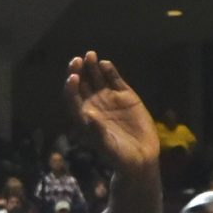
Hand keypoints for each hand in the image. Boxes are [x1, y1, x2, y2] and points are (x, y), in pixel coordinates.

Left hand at [64, 52, 157, 176]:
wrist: (141, 157)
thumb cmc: (120, 156)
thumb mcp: (108, 146)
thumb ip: (97, 131)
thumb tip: (86, 115)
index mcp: (84, 118)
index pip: (72, 99)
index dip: (70, 88)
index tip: (73, 77)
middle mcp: (94, 105)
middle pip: (81, 85)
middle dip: (77, 72)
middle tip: (77, 60)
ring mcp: (109, 99)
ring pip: (96, 79)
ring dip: (91, 67)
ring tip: (90, 55)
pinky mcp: (125, 96)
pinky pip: (114, 80)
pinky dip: (109, 71)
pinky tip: (105, 64)